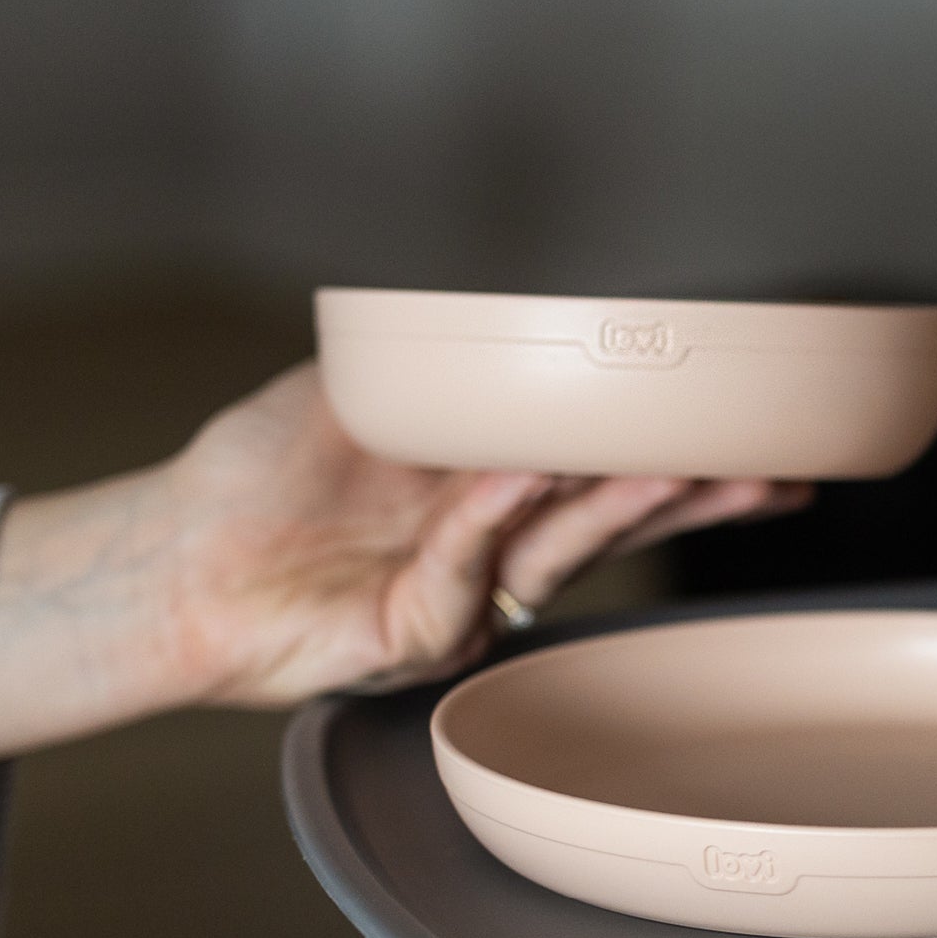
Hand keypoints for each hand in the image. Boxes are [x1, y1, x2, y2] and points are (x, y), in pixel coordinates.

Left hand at [0, 365, 808, 761]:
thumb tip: (512, 301)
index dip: (682, 459)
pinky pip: (471, 571)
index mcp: (492, 491)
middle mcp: (494, 549)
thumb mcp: (355, 386)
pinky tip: (519, 476)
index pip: (606, 472)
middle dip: (697, 497)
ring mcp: (466, 599)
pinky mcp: (419, 636)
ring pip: (564, 551)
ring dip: (625, 508)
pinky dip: (493, 518)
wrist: (168, 553)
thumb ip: (433, 358)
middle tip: (769, 473)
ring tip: (681, 471)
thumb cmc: (249, 476)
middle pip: (617, 522)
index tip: (759, 443)